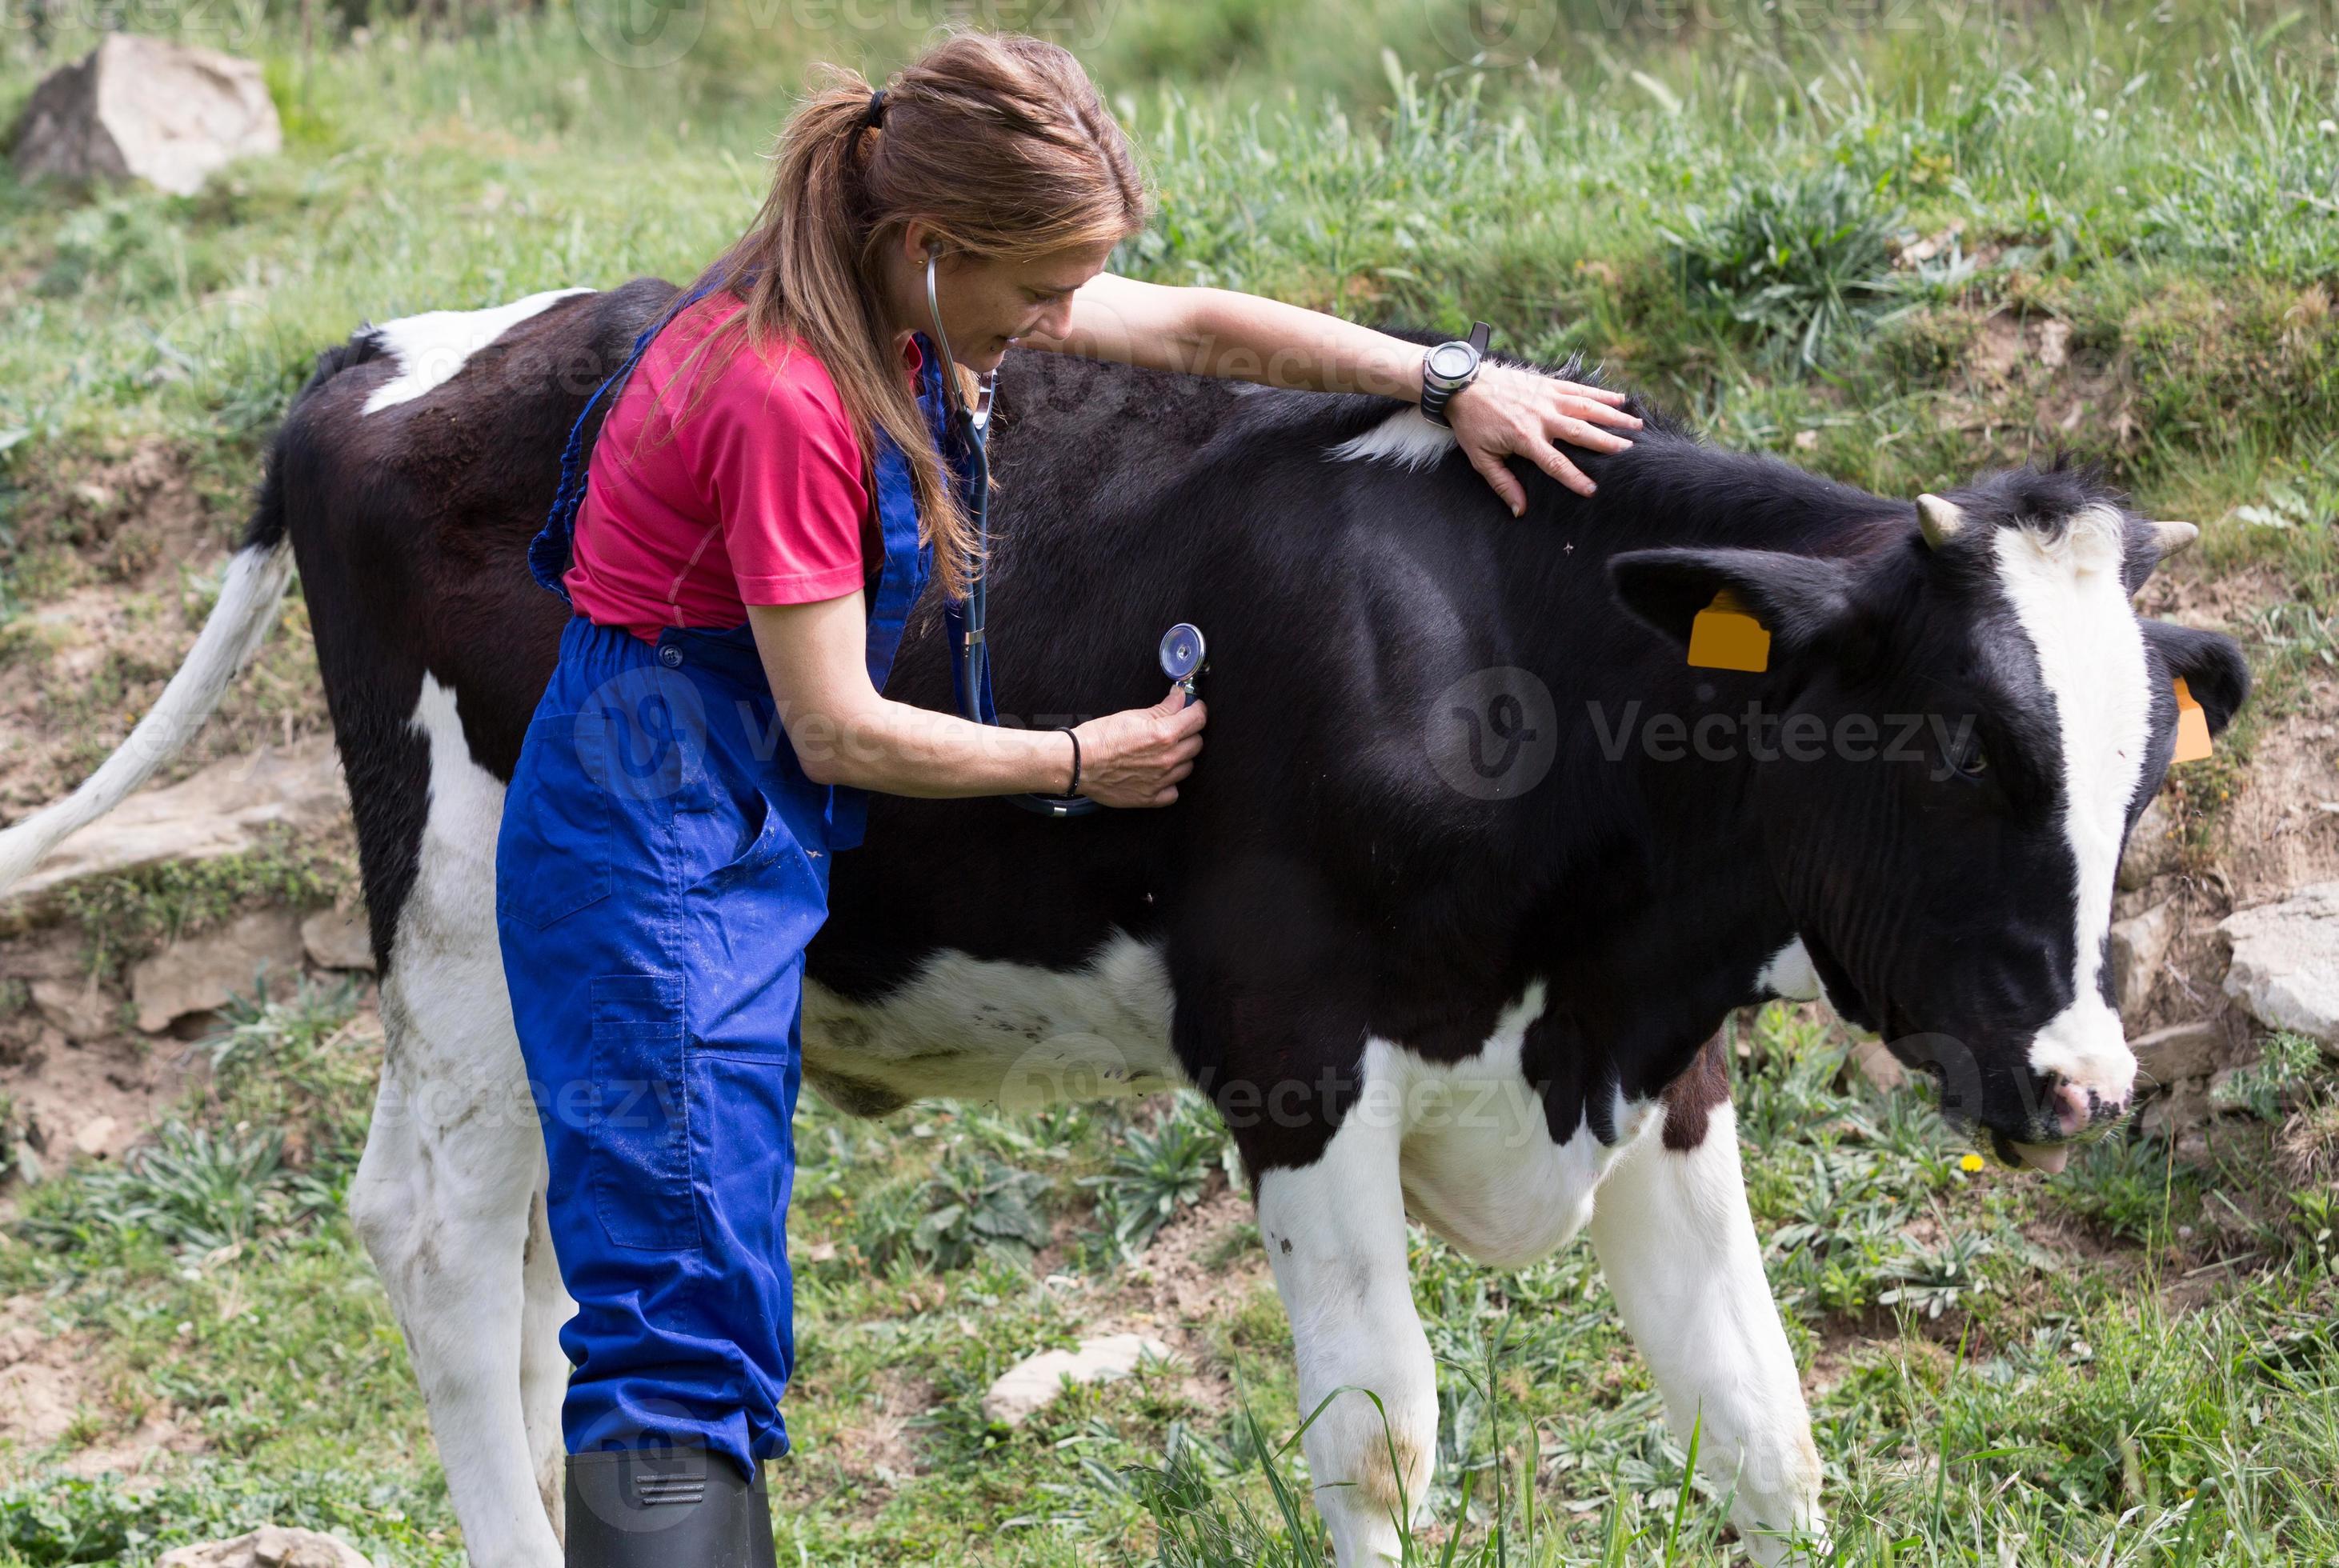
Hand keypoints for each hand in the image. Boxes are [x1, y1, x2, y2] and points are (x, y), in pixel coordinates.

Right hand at [1069, 683, 1206, 807]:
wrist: (1078, 762)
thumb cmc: (1100, 738)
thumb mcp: (1133, 715)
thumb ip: (1163, 709)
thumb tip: (1180, 699)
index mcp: (1165, 734)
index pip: (1198, 720)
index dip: (1197, 711)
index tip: (1194, 709)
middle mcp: (1167, 758)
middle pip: (1196, 744)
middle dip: (1189, 733)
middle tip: (1176, 729)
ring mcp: (1161, 780)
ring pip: (1188, 767)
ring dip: (1180, 758)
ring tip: (1163, 752)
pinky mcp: (1151, 798)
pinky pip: (1174, 792)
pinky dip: (1169, 783)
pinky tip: (1159, 775)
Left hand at [1443, 362, 1639, 513]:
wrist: (1464, 385)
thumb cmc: (1472, 424)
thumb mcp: (1481, 459)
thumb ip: (1502, 484)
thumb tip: (1519, 510)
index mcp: (1525, 438)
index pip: (1556, 463)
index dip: (1575, 478)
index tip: (1593, 490)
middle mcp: (1541, 417)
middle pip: (1580, 433)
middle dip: (1607, 443)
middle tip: (1630, 452)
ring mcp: (1547, 398)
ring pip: (1587, 408)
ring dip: (1613, 417)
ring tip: (1636, 426)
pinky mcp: (1548, 384)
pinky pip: (1579, 389)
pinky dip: (1601, 394)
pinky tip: (1620, 399)